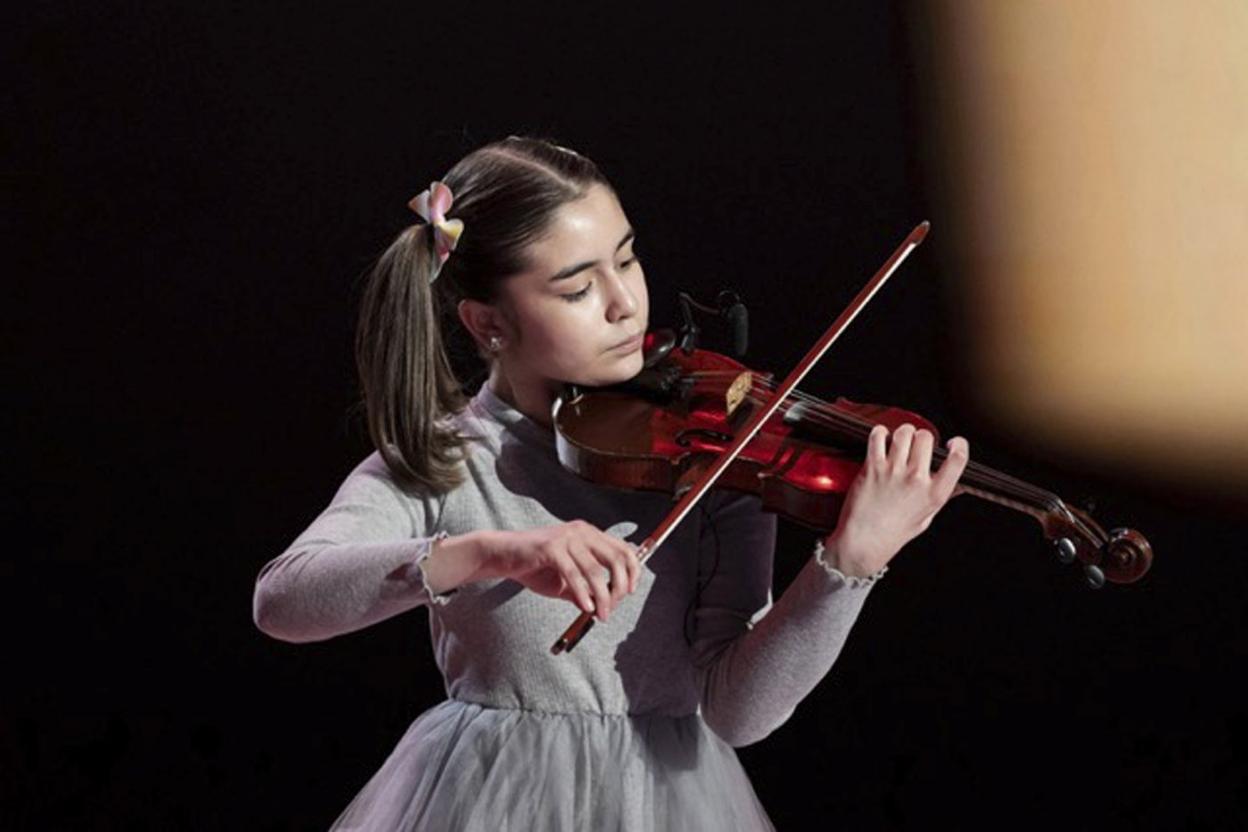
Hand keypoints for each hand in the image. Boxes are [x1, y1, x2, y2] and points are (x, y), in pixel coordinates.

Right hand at [488, 520, 640, 620]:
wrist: (502, 556)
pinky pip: (574, 574)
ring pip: (595, 570)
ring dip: (602, 597)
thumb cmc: (534, 567)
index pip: (623, 549)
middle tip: (613, 607)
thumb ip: (585, 590)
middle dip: (620, 586)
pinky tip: (586, 607)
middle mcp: (581, 531)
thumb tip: (603, 607)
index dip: (632, 571)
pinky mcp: (551, 547)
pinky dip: (583, 593)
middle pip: (615, 558)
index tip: (630, 592)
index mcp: (588, 534)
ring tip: (601, 615)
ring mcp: (567, 537)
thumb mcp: (565, 581)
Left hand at [823, 423, 968, 576]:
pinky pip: (878, 437)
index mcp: (934, 494)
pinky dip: (880, 433)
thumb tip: (960, 485)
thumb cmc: (893, 533)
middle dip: (922, 437)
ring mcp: (894, 472)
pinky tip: (881, 438)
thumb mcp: (926, 518)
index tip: (953, 443)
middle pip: (926, 438)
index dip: (959, 445)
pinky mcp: (873, 468)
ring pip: (904, 433)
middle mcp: (916, 480)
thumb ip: (942, 497)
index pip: (958, 460)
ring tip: (898, 440)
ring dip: (902, 432)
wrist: (864, 541)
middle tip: (916, 444)